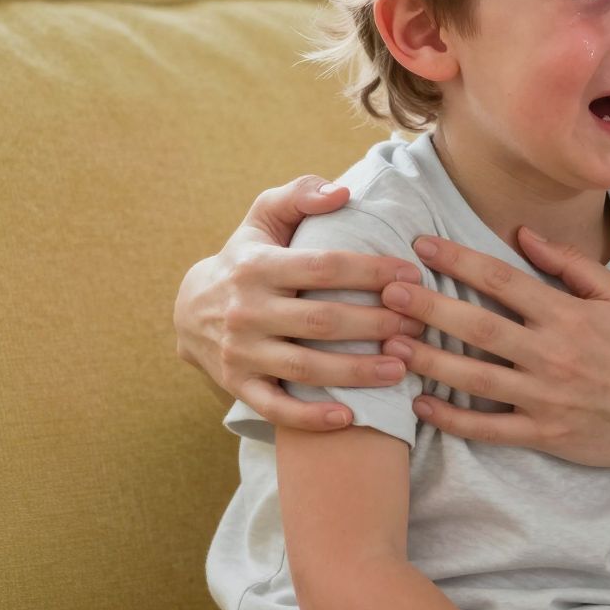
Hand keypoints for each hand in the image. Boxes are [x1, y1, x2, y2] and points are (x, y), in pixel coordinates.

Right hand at [173, 174, 427, 429]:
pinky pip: (275, 408)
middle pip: (322, 321)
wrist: (188, 309)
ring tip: (402, 367)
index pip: (324, 266)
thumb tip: (343, 191)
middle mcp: (246, 310)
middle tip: (420, 326)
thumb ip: (300, 195)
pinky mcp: (238, 385)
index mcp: (257, 265)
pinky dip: (310, 417)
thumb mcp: (263, 217)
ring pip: (306, 367)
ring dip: (357, 372)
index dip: (372, 271)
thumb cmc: (246, 257)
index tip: (412, 276)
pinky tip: (350, 418)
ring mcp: (240, 352)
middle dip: (377, 324)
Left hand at [375, 228, 609, 471]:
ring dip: (430, 360)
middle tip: (387, 292)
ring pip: (475, 378)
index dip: (459, 260)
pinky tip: (420, 404)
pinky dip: (452, 418)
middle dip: (429, 307)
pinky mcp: (542, 433)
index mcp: (568, 315)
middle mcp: (552, 354)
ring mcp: (544, 397)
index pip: (503, 280)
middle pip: (479, 326)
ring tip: (391, 344)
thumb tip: (524, 233)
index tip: (422, 245)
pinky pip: (488, 427)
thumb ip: (570, 263)